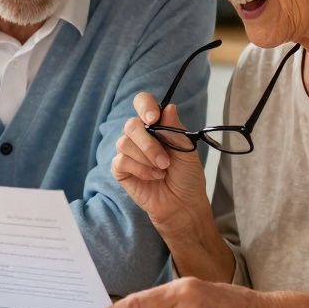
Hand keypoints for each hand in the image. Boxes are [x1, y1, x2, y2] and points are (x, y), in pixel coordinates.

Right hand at [111, 93, 210, 230]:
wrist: (183, 204)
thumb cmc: (187, 176)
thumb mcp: (187, 151)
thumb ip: (176, 130)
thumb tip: (168, 107)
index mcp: (156, 125)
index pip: (142, 103)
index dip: (145, 106)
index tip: (153, 118)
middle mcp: (140, 136)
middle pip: (131, 125)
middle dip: (148, 143)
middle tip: (165, 161)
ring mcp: (129, 152)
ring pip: (123, 143)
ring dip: (146, 159)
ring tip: (162, 170)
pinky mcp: (121, 169)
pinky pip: (121, 161)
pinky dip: (140, 170)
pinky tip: (153, 177)